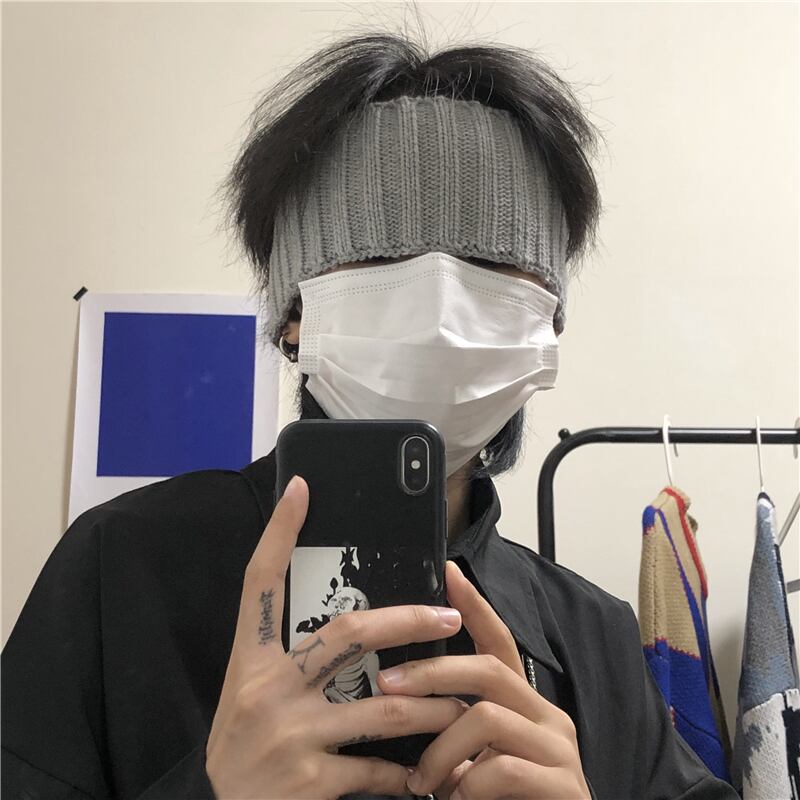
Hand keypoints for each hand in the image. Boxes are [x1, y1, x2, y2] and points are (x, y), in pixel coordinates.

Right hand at [205, 476, 467, 799]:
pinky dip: (407, 772)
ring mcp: (289, 735)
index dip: (278, 533)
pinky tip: (423, 775)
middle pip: (348, 633)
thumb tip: (353, 632)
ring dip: (432, 706)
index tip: (302, 489)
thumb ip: (292, 665)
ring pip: (384, 708)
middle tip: (447, 617)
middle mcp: (267, 691)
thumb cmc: (247, 753)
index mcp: (251, 662)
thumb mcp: (254, 699)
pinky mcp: (309, 782)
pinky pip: (378, 768)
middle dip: (407, 621)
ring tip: (461, 704)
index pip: (260, 583)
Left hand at [377, 561, 590, 799]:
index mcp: (524, 704)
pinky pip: (503, 768)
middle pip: (488, 669)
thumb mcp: (476, 757)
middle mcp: (547, 715)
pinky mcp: (564, 785)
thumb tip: (405, 701)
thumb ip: (457, 726)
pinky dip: (469, 786)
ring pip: (486, 717)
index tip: (449, 572)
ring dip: (441, 750)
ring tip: (422, 783)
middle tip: (387, 685)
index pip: (500, 641)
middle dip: (432, 672)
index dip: (475, 605)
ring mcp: (559, 748)